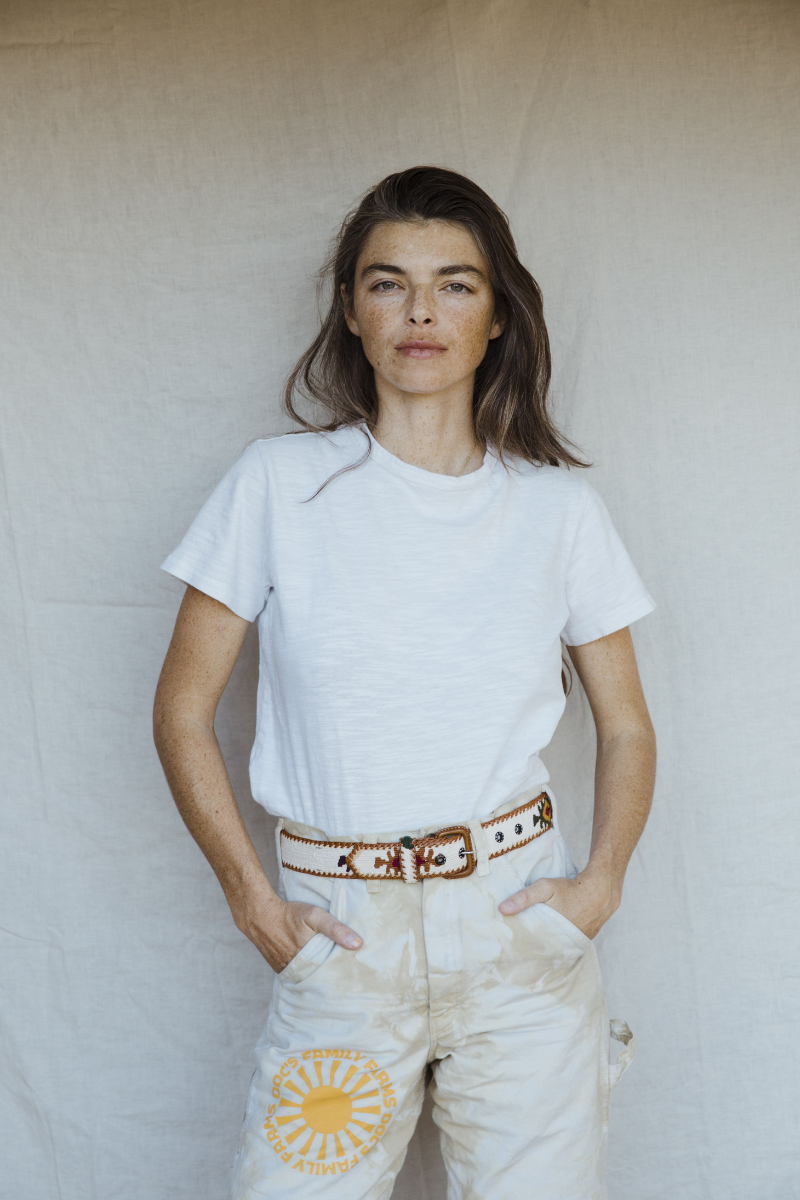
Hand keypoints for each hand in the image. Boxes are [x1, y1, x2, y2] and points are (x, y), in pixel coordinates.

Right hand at [234, 895, 361, 973]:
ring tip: (331, 971)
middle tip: (346, 974)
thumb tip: (358, 944)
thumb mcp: (315, 916)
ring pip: (308, 976)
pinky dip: (305, 970)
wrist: (259, 915)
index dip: (343, 973)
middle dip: (331, 975)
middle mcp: (298, 970)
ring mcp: (287, 971)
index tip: (355, 973)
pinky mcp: (280, 968)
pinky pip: (297, 973)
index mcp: (310, 961)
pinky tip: (312, 965)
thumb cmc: (289, 914)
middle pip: (320, 977)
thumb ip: (336, 929)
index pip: (332, 974)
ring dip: (318, 973)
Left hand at [498, 869, 620, 939]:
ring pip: (556, 948)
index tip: (509, 949)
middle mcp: (565, 945)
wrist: (601, 890)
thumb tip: (502, 909)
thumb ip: (524, 897)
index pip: (533, 950)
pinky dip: (559, 941)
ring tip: (532, 944)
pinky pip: (567, 944)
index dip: (522, 949)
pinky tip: (551, 937)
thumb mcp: (545, 887)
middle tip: (517, 948)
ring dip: (546, 946)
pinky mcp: (583, 940)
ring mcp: (576, 944)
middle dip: (532, 949)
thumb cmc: (571, 889)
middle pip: (544, 950)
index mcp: (554, 936)